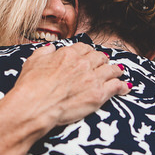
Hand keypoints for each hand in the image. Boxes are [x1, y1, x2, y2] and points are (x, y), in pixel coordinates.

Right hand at [11, 42, 128, 127]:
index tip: (89, 56)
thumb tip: (51, 49)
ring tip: (119, 72)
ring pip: (111, 70)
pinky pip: (117, 86)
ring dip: (115, 71)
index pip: (84, 48)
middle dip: (102, 60)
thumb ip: (44, 52)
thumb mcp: (32, 61)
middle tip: (104, 64)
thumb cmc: (29, 87)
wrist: (34, 106)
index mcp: (68, 54)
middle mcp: (83, 63)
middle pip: (99, 57)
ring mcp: (92, 78)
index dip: (88, 52)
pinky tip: (125, 87)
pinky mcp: (98, 94)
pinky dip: (122, 86)